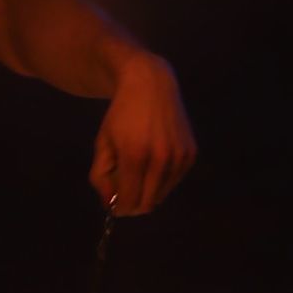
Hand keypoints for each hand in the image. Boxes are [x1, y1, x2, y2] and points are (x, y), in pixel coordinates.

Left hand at [89, 49, 194, 214]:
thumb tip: (110, 205)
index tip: (113, 203)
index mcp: (135, 155)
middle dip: (132, 204)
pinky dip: (161, 181)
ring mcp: (179, 156)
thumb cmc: (121, 114)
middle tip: (123, 192)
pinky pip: (174, 182)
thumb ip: (100, 175)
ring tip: (137, 172)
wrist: (150, 84)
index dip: (118, 208)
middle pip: (147, 204)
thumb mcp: (102, 142)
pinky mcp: (191, 154)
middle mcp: (161, 159)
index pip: (129, 201)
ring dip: (147, 192)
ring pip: (162, 195)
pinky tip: (153, 162)